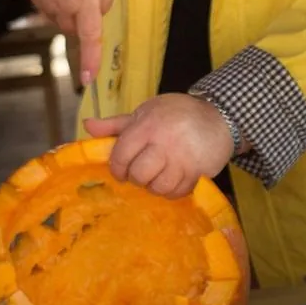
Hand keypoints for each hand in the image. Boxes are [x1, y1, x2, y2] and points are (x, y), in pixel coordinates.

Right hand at [24, 0, 115, 84]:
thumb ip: (106, 0)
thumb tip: (96, 19)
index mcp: (85, 0)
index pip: (90, 37)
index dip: (90, 59)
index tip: (89, 79)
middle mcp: (61, 5)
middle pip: (73, 30)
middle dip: (82, 21)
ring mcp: (44, 1)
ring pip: (60, 20)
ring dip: (69, 10)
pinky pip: (48, 9)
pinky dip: (56, 1)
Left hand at [84, 94, 234, 197]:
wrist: (219, 116)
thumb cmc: (177, 114)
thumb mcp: (146, 112)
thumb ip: (116, 124)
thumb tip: (87, 126)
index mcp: (147, 125)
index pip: (121, 155)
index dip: (117, 167)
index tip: (121, 168)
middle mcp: (164, 142)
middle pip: (138, 175)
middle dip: (136, 176)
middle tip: (141, 171)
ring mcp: (183, 159)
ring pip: (157, 187)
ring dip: (154, 185)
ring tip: (157, 175)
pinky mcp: (198, 172)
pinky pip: (177, 193)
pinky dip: (171, 190)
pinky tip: (172, 178)